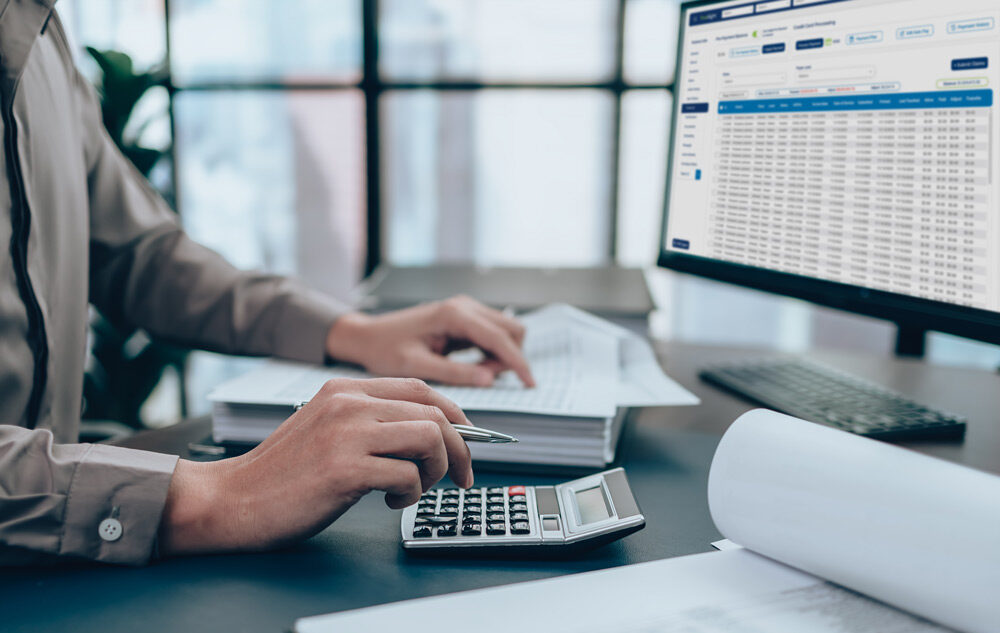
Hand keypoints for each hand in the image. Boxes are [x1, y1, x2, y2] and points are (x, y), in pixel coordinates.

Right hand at [158, 378, 472, 554]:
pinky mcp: (344, 469)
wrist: (231, 499)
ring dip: (435, 470)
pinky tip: (388, 502)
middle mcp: (348, 404)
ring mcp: (346, 434)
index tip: (467, 440)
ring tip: (413, 490)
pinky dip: (410, 494)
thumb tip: (432, 432)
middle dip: (460, 448)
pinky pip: (407, 476)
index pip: (421, 389)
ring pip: (430, 437)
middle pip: (435, 412)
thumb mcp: (327, 428)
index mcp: (345, 389)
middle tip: (460, 476)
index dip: (456, 415)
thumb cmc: (282, 473)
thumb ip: (371, 421)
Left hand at [325, 296, 534, 387]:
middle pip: (512, 330)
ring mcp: (465, 310)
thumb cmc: (385, 349)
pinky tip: (473, 368)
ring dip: (501, 356)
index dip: (518, 363)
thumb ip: (454, 373)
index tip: (529, 384)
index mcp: (454, 314)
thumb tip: (489, 379)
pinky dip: (492, 354)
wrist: (367, 336)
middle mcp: (464, 307)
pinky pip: (492, 336)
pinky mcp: (463, 320)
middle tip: (486, 380)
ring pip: (506, 332)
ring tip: (475, 375)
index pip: (500, 338)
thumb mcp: (417, 367)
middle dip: (509, 358)